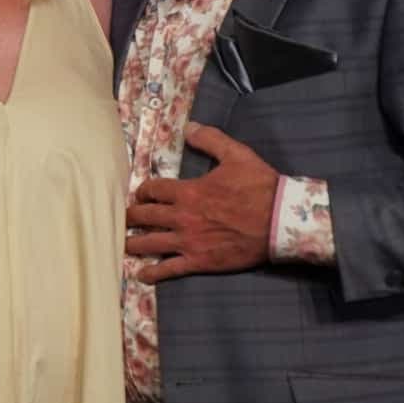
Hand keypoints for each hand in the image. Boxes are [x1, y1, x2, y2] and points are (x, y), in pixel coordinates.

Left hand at [126, 123, 278, 282]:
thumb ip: (211, 140)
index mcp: (188, 192)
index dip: (143, 191)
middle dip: (131, 216)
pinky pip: (169, 269)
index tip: (140, 194)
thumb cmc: (260, 187)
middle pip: (144, 216)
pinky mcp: (199, 261)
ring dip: (133, 243)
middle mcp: (182, 217)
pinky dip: (153, 273)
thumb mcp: (237, 155)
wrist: (280, 220)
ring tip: (123, 244)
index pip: (153, 190)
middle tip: (126, 217)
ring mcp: (188, 241)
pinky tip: (141, 275)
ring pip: (150, 243)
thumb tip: (189, 127)